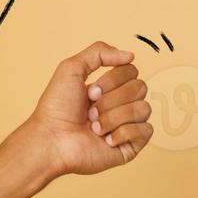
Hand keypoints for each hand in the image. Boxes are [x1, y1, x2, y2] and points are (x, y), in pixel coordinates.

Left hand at [21, 40, 154, 176]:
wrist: (51, 139)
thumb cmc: (56, 108)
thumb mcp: (71, 69)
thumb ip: (99, 52)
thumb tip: (130, 56)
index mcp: (108, 88)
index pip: (131, 71)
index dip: (112, 80)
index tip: (90, 93)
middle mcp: (119, 105)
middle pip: (140, 88)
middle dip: (111, 99)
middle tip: (89, 111)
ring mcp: (126, 125)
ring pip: (143, 108)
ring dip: (114, 117)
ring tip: (94, 127)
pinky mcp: (130, 145)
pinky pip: (146, 130)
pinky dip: (122, 133)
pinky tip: (105, 140)